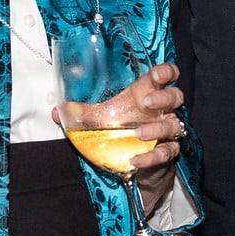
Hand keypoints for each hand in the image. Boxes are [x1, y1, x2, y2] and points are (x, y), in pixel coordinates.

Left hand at [55, 62, 186, 173]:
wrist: (135, 163)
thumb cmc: (122, 131)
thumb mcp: (100, 120)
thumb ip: (82, 114)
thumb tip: (59, 112)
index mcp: (147, 95)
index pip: (166, 76)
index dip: (166, 72)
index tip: (158, 75)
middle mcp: (160, 112)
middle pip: (175, 97)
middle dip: (164, 97)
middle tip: (146, 102)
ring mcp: (166, 132)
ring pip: (174, 125)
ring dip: (158, 128)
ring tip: (139, 133)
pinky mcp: (166, 153)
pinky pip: (166, 152)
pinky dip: (152, 156)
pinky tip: (136, 159)